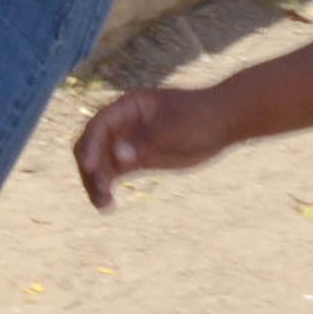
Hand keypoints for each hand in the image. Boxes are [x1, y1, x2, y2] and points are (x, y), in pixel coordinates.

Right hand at [75, 85, 235, 209]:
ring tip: (104, 206)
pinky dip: (107, 188)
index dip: (90, 145)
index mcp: (129, 107)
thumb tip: (119, 156)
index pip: (99, 125)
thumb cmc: (199, 117)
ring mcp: (129, 142)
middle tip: (99, 192)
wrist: (223, 123)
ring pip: (101, 164)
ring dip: (96, 183)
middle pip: (93, 145)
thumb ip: (145, 141)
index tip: (89, 167)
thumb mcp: (174, 128)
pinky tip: (108, 206)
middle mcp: (123, 124)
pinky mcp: (138, 160)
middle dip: (90, 168)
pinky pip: (114, 174)